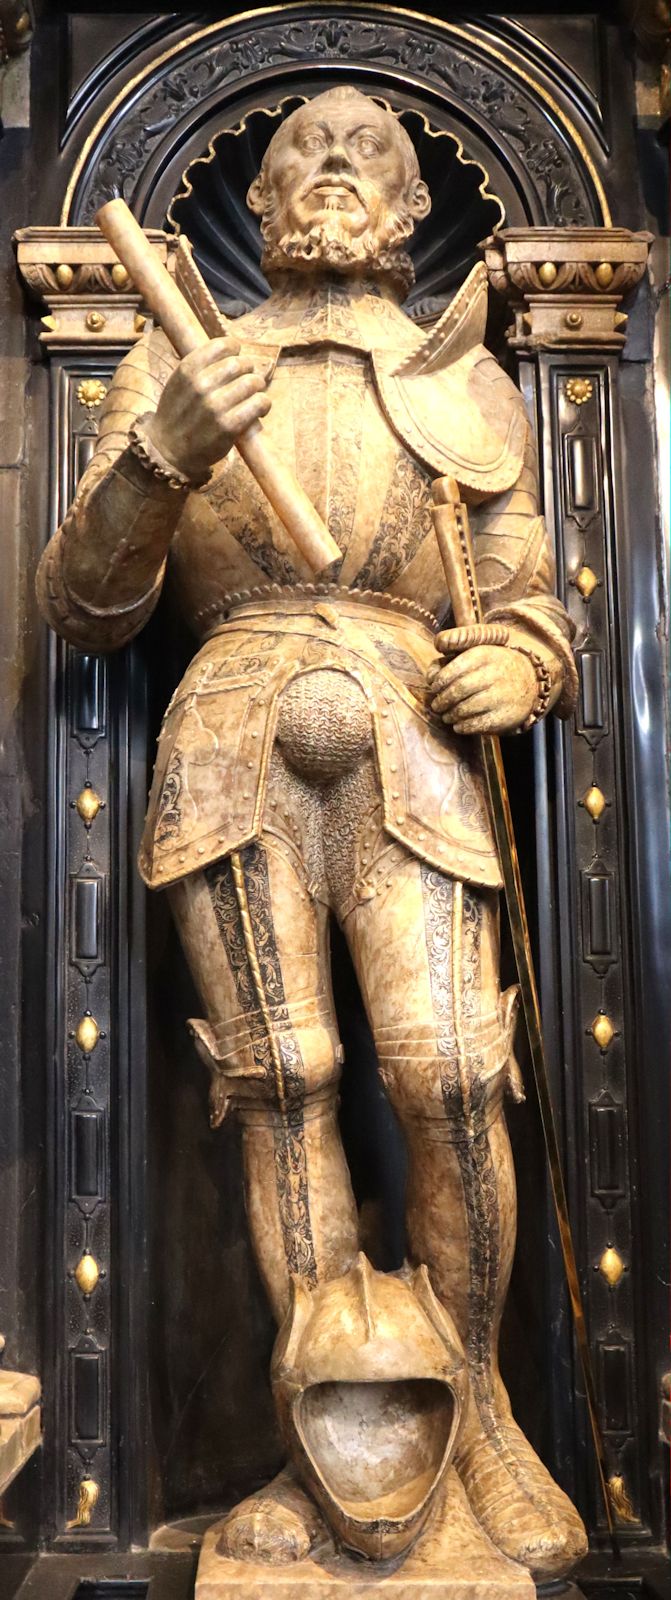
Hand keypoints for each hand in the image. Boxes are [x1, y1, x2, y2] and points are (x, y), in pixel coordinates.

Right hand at [146, 337, 270, 480]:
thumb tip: (235, 353)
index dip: (234, 349)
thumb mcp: (178, 382)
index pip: (222, 345)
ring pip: (253, 382)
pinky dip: (263, 404)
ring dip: (257, 387)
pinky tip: (259, 409)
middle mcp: (201, 385)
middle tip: (247, 381)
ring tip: (253, 395)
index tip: (236, 357)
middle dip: (248, 370)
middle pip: (240, 364)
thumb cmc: (177, 414)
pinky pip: (259, 404)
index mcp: (187, 370)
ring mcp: (215, 407)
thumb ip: (201, 366)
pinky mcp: (229, 426)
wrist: (168, 451)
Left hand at [426, 645, 537, 733]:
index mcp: (485, 654)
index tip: (435, 687)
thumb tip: (429, 676)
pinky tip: (459, 725)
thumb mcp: (477, 650)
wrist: (531, 682)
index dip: (439, 681)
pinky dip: (462, 727)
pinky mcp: (506, 716)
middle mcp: (495, 673)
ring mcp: (502, 696)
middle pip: (458, 690)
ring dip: (450, 715)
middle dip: (442, 700)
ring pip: (465, 709)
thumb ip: (450, 656)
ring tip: (446, 715)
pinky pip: (477, 724)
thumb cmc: (493, 666)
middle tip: (437, 705)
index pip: (453, 670)